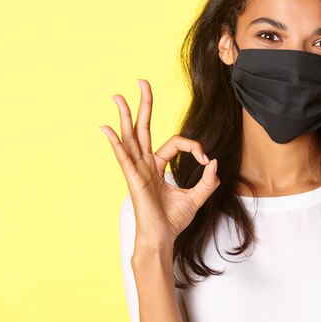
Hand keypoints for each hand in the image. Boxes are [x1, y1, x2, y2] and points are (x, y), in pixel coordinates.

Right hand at [99, 79, 219, 251]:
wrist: (163, 239)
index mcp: (158, 166)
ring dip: (125, 116)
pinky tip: (107, 128)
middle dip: (144, 104)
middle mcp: (145, 164)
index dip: (193, 145)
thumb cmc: (174, 220)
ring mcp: (137, 170)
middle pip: (144, 128)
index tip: (205, 158)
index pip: (175, 142)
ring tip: (117, 95)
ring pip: (130, 137)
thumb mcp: (197, 197)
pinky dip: (115, 142)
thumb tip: (214, 162)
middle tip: (142, 81)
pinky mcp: (133, 180)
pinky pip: (123, 157)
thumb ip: (208, 180)